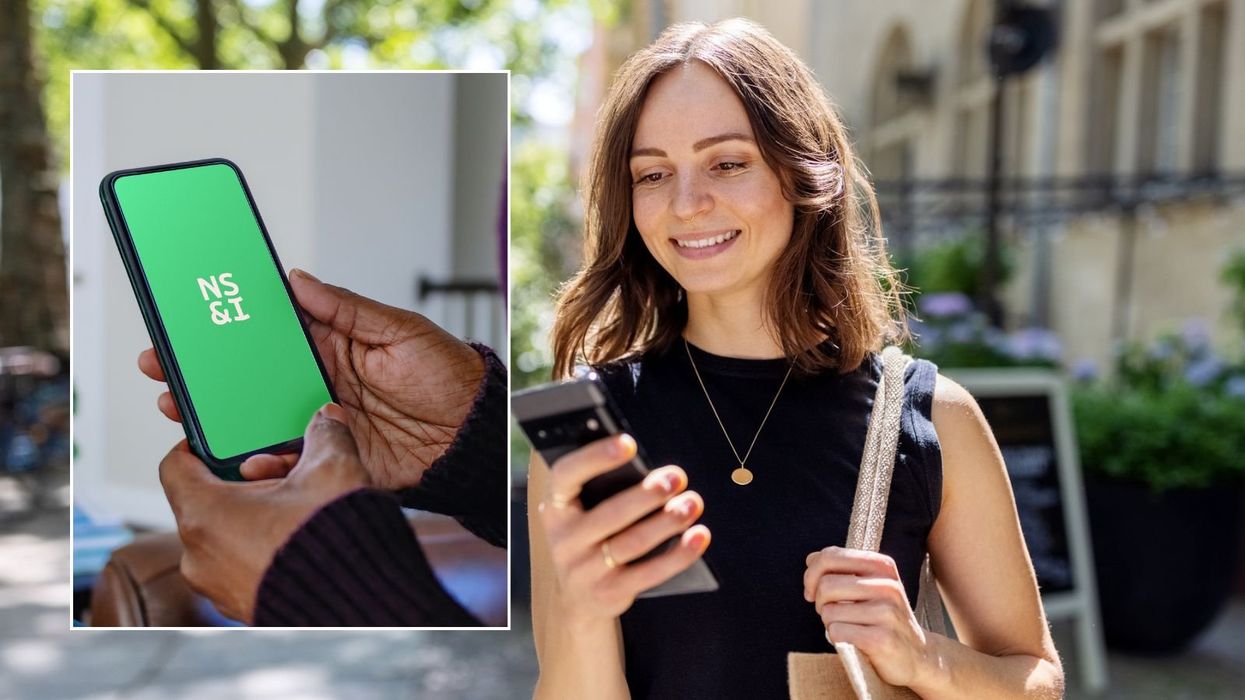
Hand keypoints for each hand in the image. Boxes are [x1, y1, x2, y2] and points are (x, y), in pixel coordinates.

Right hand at [139, 268, 483, 489]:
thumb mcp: (398, 330)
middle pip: (250, 380)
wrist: (473, 433)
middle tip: (162, 370)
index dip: (227, 331)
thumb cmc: (446, 373)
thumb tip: (296, 278)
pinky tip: (245, 456)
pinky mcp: (331, 457)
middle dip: (204, 377)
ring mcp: (320, 421)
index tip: (185, 323)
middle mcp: (319, 382)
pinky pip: (289, 460)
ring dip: (220, 419)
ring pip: (258, 420)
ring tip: (183, 412)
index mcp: (331, 346)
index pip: (268, 335)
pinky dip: (265, 461)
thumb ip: (345, 309)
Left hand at [159, 402, 369, 623]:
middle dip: (245, 481)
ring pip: (225, 534)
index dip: (199, 446)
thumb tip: (326, 418)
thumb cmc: (335, 539)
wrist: (362, 603)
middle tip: (285, 473)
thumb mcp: (332, 470)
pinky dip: (263, 548)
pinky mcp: (240, 607)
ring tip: (299, 508)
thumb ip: (324, 435)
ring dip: (256, 515)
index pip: (175, 466)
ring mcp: (217, 587)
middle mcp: (199, 556)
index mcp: (206, 514)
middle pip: (207, 501)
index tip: (225, 442)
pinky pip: (240, 565)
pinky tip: (301, 539)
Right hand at [538, 434, 710, 621]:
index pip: (566, 476)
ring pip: (633, 542)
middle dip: (647, 494)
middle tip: (676, 477)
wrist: (576, 599)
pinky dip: (679, 554)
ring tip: (692, 503)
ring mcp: (585, 570)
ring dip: (668, 521)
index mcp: (554, 508)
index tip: (628, 443)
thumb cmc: (588, 537)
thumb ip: (602, 488)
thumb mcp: (580, 512)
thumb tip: (650, 468)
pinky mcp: (610, 593)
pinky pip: (650, 573)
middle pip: (610, 514)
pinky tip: (699, 535)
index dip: (595, 457)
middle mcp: (564, 540)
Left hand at [803, 546, 931, 687]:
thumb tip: (811, 558)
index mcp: (882, 566)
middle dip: (819, 602)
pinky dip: (836, 638)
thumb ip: (840, 569)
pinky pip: (837, 632)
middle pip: (826, 585)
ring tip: (847, 627)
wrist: (917, 654)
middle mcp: (887, 585)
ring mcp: (887, 612)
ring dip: (829, 623)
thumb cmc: (883, 618)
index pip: (830, 556)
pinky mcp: (882, 639)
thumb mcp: (868, 586)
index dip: (811, 575)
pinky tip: (853, 641)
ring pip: (829, 611)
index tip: (812, 590)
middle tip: (830, 613)